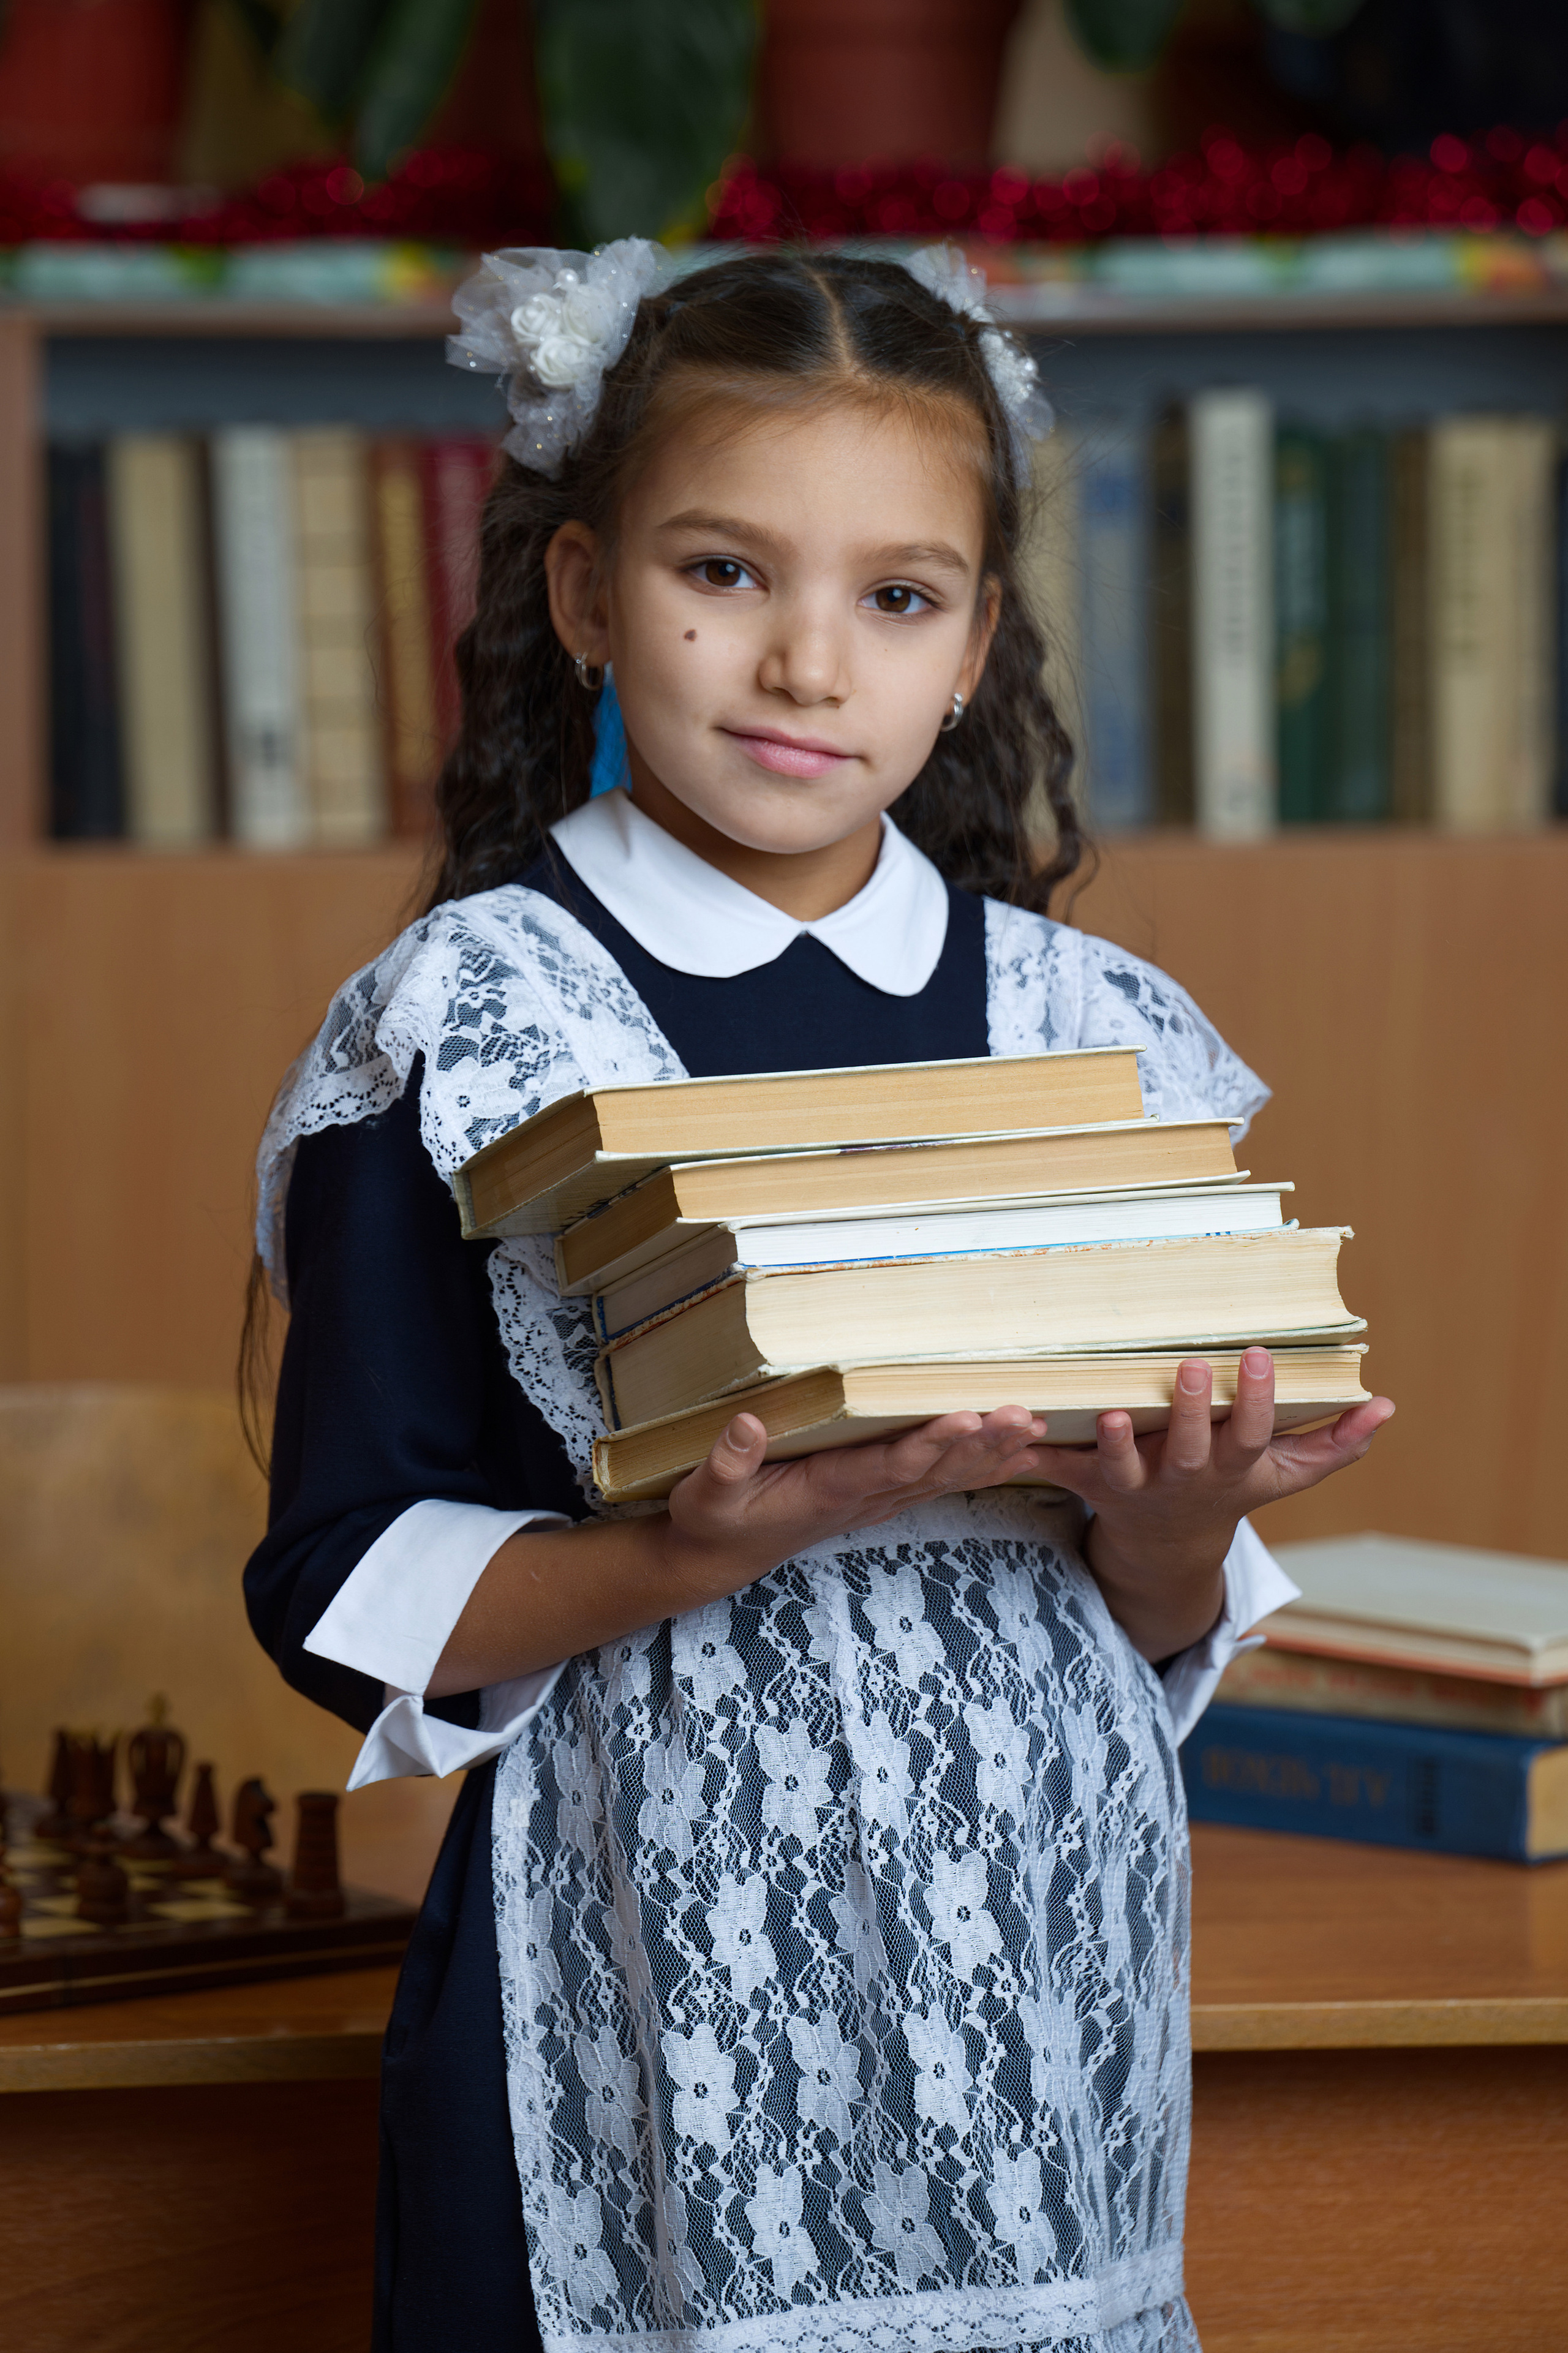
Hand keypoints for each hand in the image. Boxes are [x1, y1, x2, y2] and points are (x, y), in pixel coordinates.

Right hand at [661, 1405, 1049, 1605]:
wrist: (717, 1560)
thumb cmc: (711, 1522)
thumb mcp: (704, 1497)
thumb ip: (726, 1464)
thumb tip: (748, 1423)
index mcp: (827, 1491)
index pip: (888, 1466)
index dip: (928, 1444)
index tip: (965, 1418)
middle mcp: (861, 1498)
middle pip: (932, 1471)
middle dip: (980, 1443)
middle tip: (1023, 1415)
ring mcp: (873, 1501)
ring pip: (942, 1477)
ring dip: (989, 1454)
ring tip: (1033, 1426)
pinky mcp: (875, 1498)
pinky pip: (936, 1482)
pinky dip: (977, 1467)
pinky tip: (1011, 1452)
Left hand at [1028, 1349, 1394, 1661]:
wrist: (1167, 1549)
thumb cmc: (1232, 1489)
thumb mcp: (1286, 1475)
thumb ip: (1336, 1444)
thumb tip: (1387, 1406)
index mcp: (1230, 1471)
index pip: (1250, 1434)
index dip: (1255, 1400)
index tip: (1258, 1356)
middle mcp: (1182, 1479)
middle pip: (1188, 1449)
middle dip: (1190, 1411)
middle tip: (1188, 1364)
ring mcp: (1135, 1484)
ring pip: (1123, 1467)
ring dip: (1117, 1443)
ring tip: (1111, 1411)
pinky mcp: (1089, 1483)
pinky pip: (1058, 1470)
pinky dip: (1033, 1453)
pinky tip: (1014, 1426)